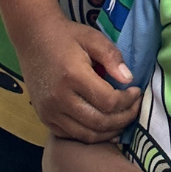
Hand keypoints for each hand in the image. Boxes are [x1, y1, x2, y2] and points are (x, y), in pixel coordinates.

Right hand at [17, 14, 141, 141]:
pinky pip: (71, 136)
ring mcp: (49, 112)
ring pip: (86, 135)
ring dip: (109, 132)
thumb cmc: (67, 36)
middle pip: (99, 122)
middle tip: (135, 108)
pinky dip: (90, 135)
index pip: (108, 101)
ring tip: (123, 119)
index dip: (128, 101)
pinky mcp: (44, 118)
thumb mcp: (93, 38)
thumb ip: (112, 57)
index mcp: (73, 76)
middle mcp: (59, 99)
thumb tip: (129, 80)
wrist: (33, 38)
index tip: (137, 91)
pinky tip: (103, 126)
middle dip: (123, 119)